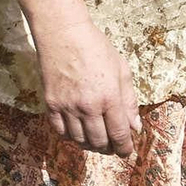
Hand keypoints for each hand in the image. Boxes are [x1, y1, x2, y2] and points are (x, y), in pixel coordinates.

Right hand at [36, 16, 140, 156]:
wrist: (63, 34)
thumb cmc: (96, 48)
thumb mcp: (121, 70)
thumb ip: (129, 100)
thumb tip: (135, 127)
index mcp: (109, 97)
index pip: (119, 135)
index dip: (124, 148)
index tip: (126, 152)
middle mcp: (88, 106)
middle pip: (99, 142)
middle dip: (108, 149)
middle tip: (112, 146)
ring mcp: (67, 106)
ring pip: (79, 140)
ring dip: (90, 144)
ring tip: (96, 139)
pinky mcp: (51, 104)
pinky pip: (60, 131)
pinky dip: (70, 136)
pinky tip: (77, 131)